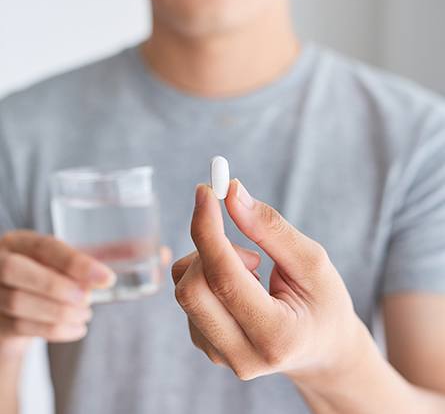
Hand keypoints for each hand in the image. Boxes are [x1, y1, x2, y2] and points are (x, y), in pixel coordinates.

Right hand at [0, 230, 170, 358]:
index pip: (45, 246)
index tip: (107, 278)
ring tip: (86, 315)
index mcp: (24, 241)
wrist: (18, 305)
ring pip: (18, 303)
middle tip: (89, 300)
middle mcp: (2, 261)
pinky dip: (54, 330)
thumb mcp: (76, 259)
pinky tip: (77, 329)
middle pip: (18, 272)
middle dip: (58, 288)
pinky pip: (21, 327)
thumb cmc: (57, 273)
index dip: (75, 262)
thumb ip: (112, 254)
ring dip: (58, 313)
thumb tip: (162, 253)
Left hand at [172, 179, 365, 382]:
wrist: (320, 349)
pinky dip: (208, 276)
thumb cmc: (324, 303)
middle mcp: (242, 355)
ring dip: (212, 263)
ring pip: (185, 289)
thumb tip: (232, 194)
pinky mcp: (206, 346)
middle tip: (249, 249)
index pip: (225, 279)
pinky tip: (240, 288)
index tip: (205, 191)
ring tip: (254, 273)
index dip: (208, 230)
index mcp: (276, 336)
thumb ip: (271, 228)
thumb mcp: (313, 262)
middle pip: (192, 289)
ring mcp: (219, 355)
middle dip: (210, 249)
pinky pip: (188, 297)